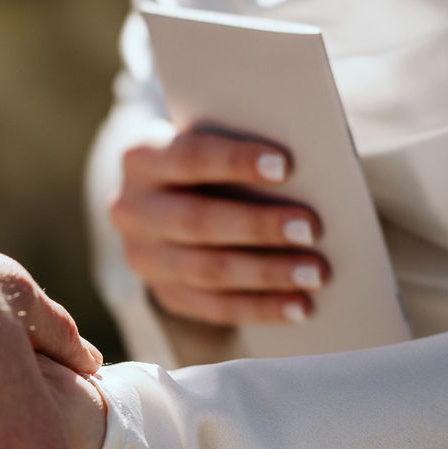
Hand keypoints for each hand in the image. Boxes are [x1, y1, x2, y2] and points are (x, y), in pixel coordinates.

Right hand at [111, 121, 328, 327]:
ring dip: (267, 273)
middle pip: (197, 221)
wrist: (171, 198)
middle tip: (312, 228)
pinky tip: (299, 305)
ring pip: (206, 271)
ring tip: (315, 273)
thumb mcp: (213, 140)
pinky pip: (214, 308)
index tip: (287, 165)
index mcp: (142, 159)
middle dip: (258, 226)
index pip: (189, 157)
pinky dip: (261, 308)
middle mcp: (132, 210)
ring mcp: (144, 258)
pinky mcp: (165, 293)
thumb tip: (309, 169)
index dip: (236, 161)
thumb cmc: (211, 161)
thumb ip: (242, 145)